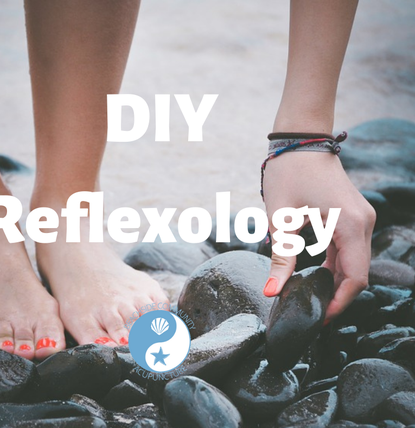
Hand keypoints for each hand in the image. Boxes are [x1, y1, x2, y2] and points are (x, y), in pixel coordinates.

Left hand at [262, 151, 375, 321]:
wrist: (299, 141)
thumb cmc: (288, 173)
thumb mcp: (280, 219)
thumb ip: (280, 258)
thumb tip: (272, 292)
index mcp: (350, 224)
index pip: (355, 277)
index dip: (340, 303)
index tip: (319, 320)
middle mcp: (363, 223)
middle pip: (357, 272)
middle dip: (337, 296)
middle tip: (312, 314)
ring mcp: (360, 218)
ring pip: (354, 262)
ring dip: (335, 282)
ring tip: (312, 300)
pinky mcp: (352, 216)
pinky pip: (348, 249)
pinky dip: (335, 265)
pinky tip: (317, 278)